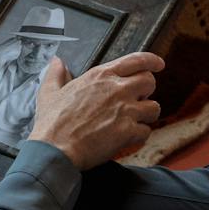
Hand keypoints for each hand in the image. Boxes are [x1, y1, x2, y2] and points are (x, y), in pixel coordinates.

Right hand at [28, 51, 164, 169]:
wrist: (55, 149)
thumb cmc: (52, 122)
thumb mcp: (49, 92)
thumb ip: (56, 75)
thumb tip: (57, 62)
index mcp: (101, 75)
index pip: (136, 60)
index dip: (152, 61)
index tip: (159, 64)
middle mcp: (117, 89)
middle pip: (150, 82)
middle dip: (147, 91)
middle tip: (137, 100)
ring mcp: (125, 110)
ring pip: (154, 108)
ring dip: (146, 115)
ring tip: (133, 121)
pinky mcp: (128, 131)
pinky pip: (146, 131)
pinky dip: (139, 136)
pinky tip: (127, 138)